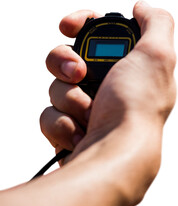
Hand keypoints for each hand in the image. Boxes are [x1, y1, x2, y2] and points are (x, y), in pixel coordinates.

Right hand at [40, 2, 175, 158]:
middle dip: (64, 64)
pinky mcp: (67, 129)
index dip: (77, 26)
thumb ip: (155, 24)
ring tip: (88, 114)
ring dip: (69, 100)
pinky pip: (49, 116)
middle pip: (64, 60)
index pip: (92, 37)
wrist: (117, 153)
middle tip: (78, 74)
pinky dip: (62, 124)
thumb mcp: (157, 56)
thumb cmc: (136, 108)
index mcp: (121, 69)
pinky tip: (80, 134)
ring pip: (55, 89)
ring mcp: (83, 109)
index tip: (68, 26)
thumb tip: (141, 10)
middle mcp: (101, 88)